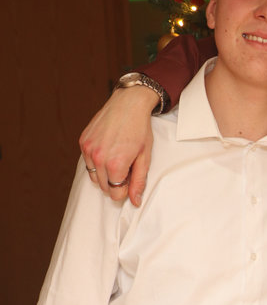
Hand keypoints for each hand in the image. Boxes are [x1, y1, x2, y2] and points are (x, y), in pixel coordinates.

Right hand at [79, 86, 156, 205]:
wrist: (128, 103)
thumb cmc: (139, 128)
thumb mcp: (144, 157)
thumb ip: (139, 181)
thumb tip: (135, 201)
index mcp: (115, 164)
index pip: (115, 193)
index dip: (125, 190)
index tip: (130, 179)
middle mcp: (99, 158)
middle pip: (104, 187)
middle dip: (115, 183)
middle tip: (126, 167)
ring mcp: (88, 149)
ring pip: (93, 177)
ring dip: (104, 174)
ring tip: (117, 159)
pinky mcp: (83, 141)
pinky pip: (87, 162)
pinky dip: (96, 162)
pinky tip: (108, 151)